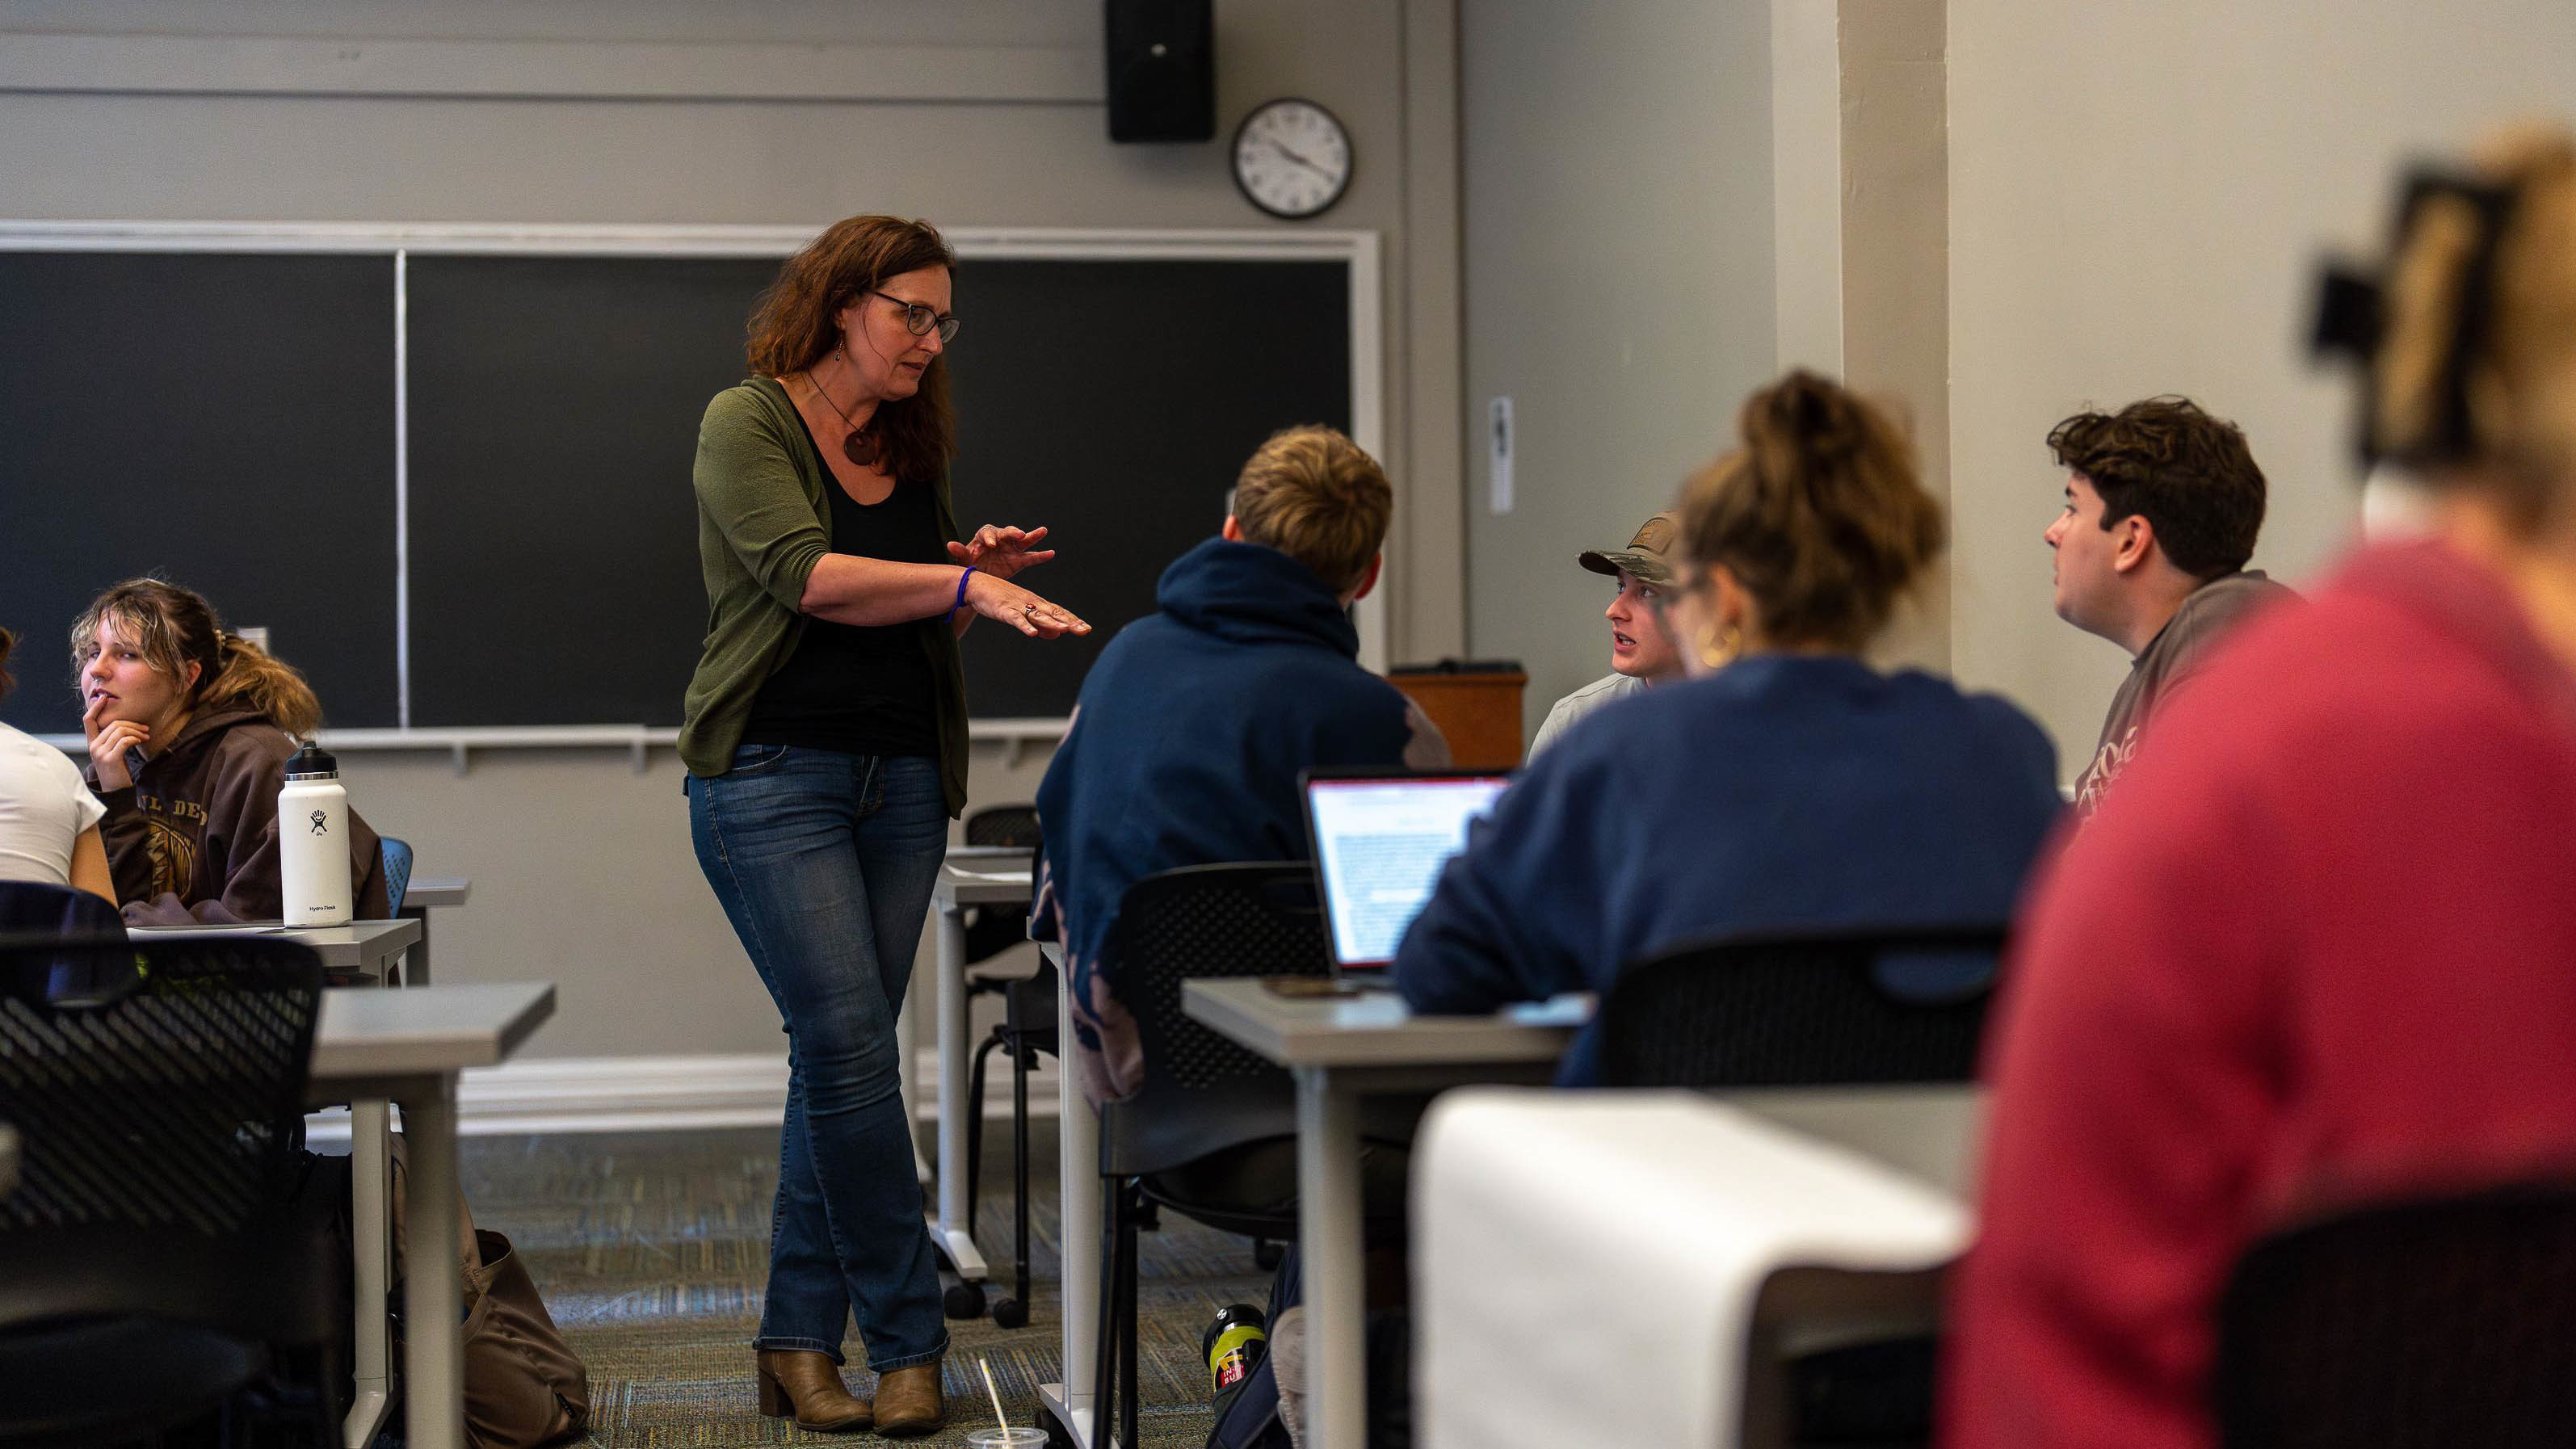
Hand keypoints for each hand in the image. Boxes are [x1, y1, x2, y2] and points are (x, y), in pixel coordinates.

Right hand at [82, 695, 146, 789]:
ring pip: (120, 731)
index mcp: (92, 743)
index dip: (95, 708)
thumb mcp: (112, 752)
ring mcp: (100, 753)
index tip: (105, 698)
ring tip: (146, 737)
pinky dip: (135, 739)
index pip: (88, 721)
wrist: (116, 791)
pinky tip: (140, 742)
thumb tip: (126, 724)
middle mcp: (93, 746)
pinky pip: (124, 741)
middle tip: (145, 729)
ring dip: (137, 731)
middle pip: (113, 724)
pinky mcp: (110, 759)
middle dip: (132, 724)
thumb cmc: (117, 770)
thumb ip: (112, 739)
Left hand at [947, 524, 1055, 580]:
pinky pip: (1031, 558)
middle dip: (1013, 533)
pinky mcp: (1018, 561)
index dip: (990, 537)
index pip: (987, 533)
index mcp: (983, 538)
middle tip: (1018, 535)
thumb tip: (950, 544)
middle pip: (1007, 532)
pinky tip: (1051, 553)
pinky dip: (1041, 556)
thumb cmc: (969, 567)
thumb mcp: (963, 561)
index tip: (991, 545)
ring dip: (1032, 536)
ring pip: (1022, 541)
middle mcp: (999, 541)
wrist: (977, 583)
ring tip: (1043, 531)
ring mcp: (1010, 550)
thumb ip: (960, 552)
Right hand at [965, 570, 1091, 638]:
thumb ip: (1040, 625)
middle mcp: (1031, 602)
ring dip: (1051, 623)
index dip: (1073, 620)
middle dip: (1069, 622)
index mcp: (1037, 603)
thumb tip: (1057, 635)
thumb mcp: (1024, 613)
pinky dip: (1024, 625)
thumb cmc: (1001, 599)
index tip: (1087, 629)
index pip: (1059, 612)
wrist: (977, 585)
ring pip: (1037, 615)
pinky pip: (1015, 618)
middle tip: (1085, 630)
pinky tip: (1032, 634)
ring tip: (1065, 630)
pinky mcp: (1004, 609)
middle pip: (1053, 613)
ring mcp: (1018, 605)